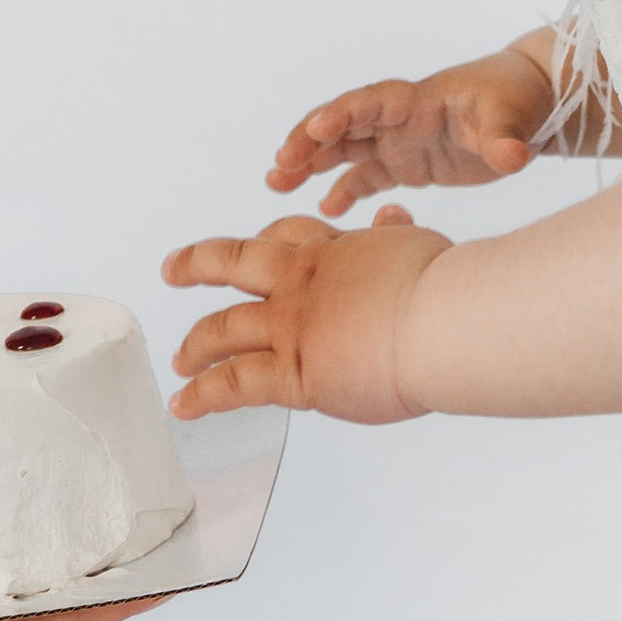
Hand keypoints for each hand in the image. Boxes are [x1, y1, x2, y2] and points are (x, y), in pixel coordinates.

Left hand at [163, 207, 446, 423]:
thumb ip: (396, 236)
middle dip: (197, 266)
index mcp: (333, 252)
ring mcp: (291, 327)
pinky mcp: (293, 373)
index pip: (287, 235)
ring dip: (196, 345)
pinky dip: (203, 395)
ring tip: (181, 360)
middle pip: (232, 264)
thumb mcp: (416, 245)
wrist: (444, 322)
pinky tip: (185, 403)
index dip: (264, 238)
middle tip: (175, 271)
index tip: (255, 244)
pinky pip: (234, 384)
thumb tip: (393, 216)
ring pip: (223, 329)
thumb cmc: (446, 290)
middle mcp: (301, 284)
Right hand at [265, 47, 556, 214]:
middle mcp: (399, 118)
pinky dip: (345, 191)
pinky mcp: (408, 163)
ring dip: (311, 164)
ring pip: (345, 150)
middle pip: (342, 125)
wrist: (531, 102)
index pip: (369, 103)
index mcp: (417, 100)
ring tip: (277, 185)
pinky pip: (367, 176)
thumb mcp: (513, 116)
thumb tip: (513, 157)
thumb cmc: (519, 98)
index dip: (341, 114)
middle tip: (279, 166)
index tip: (315, 129)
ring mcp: (400, 140)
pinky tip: (326, 212)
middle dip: (308, 142)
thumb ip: (505, 138)